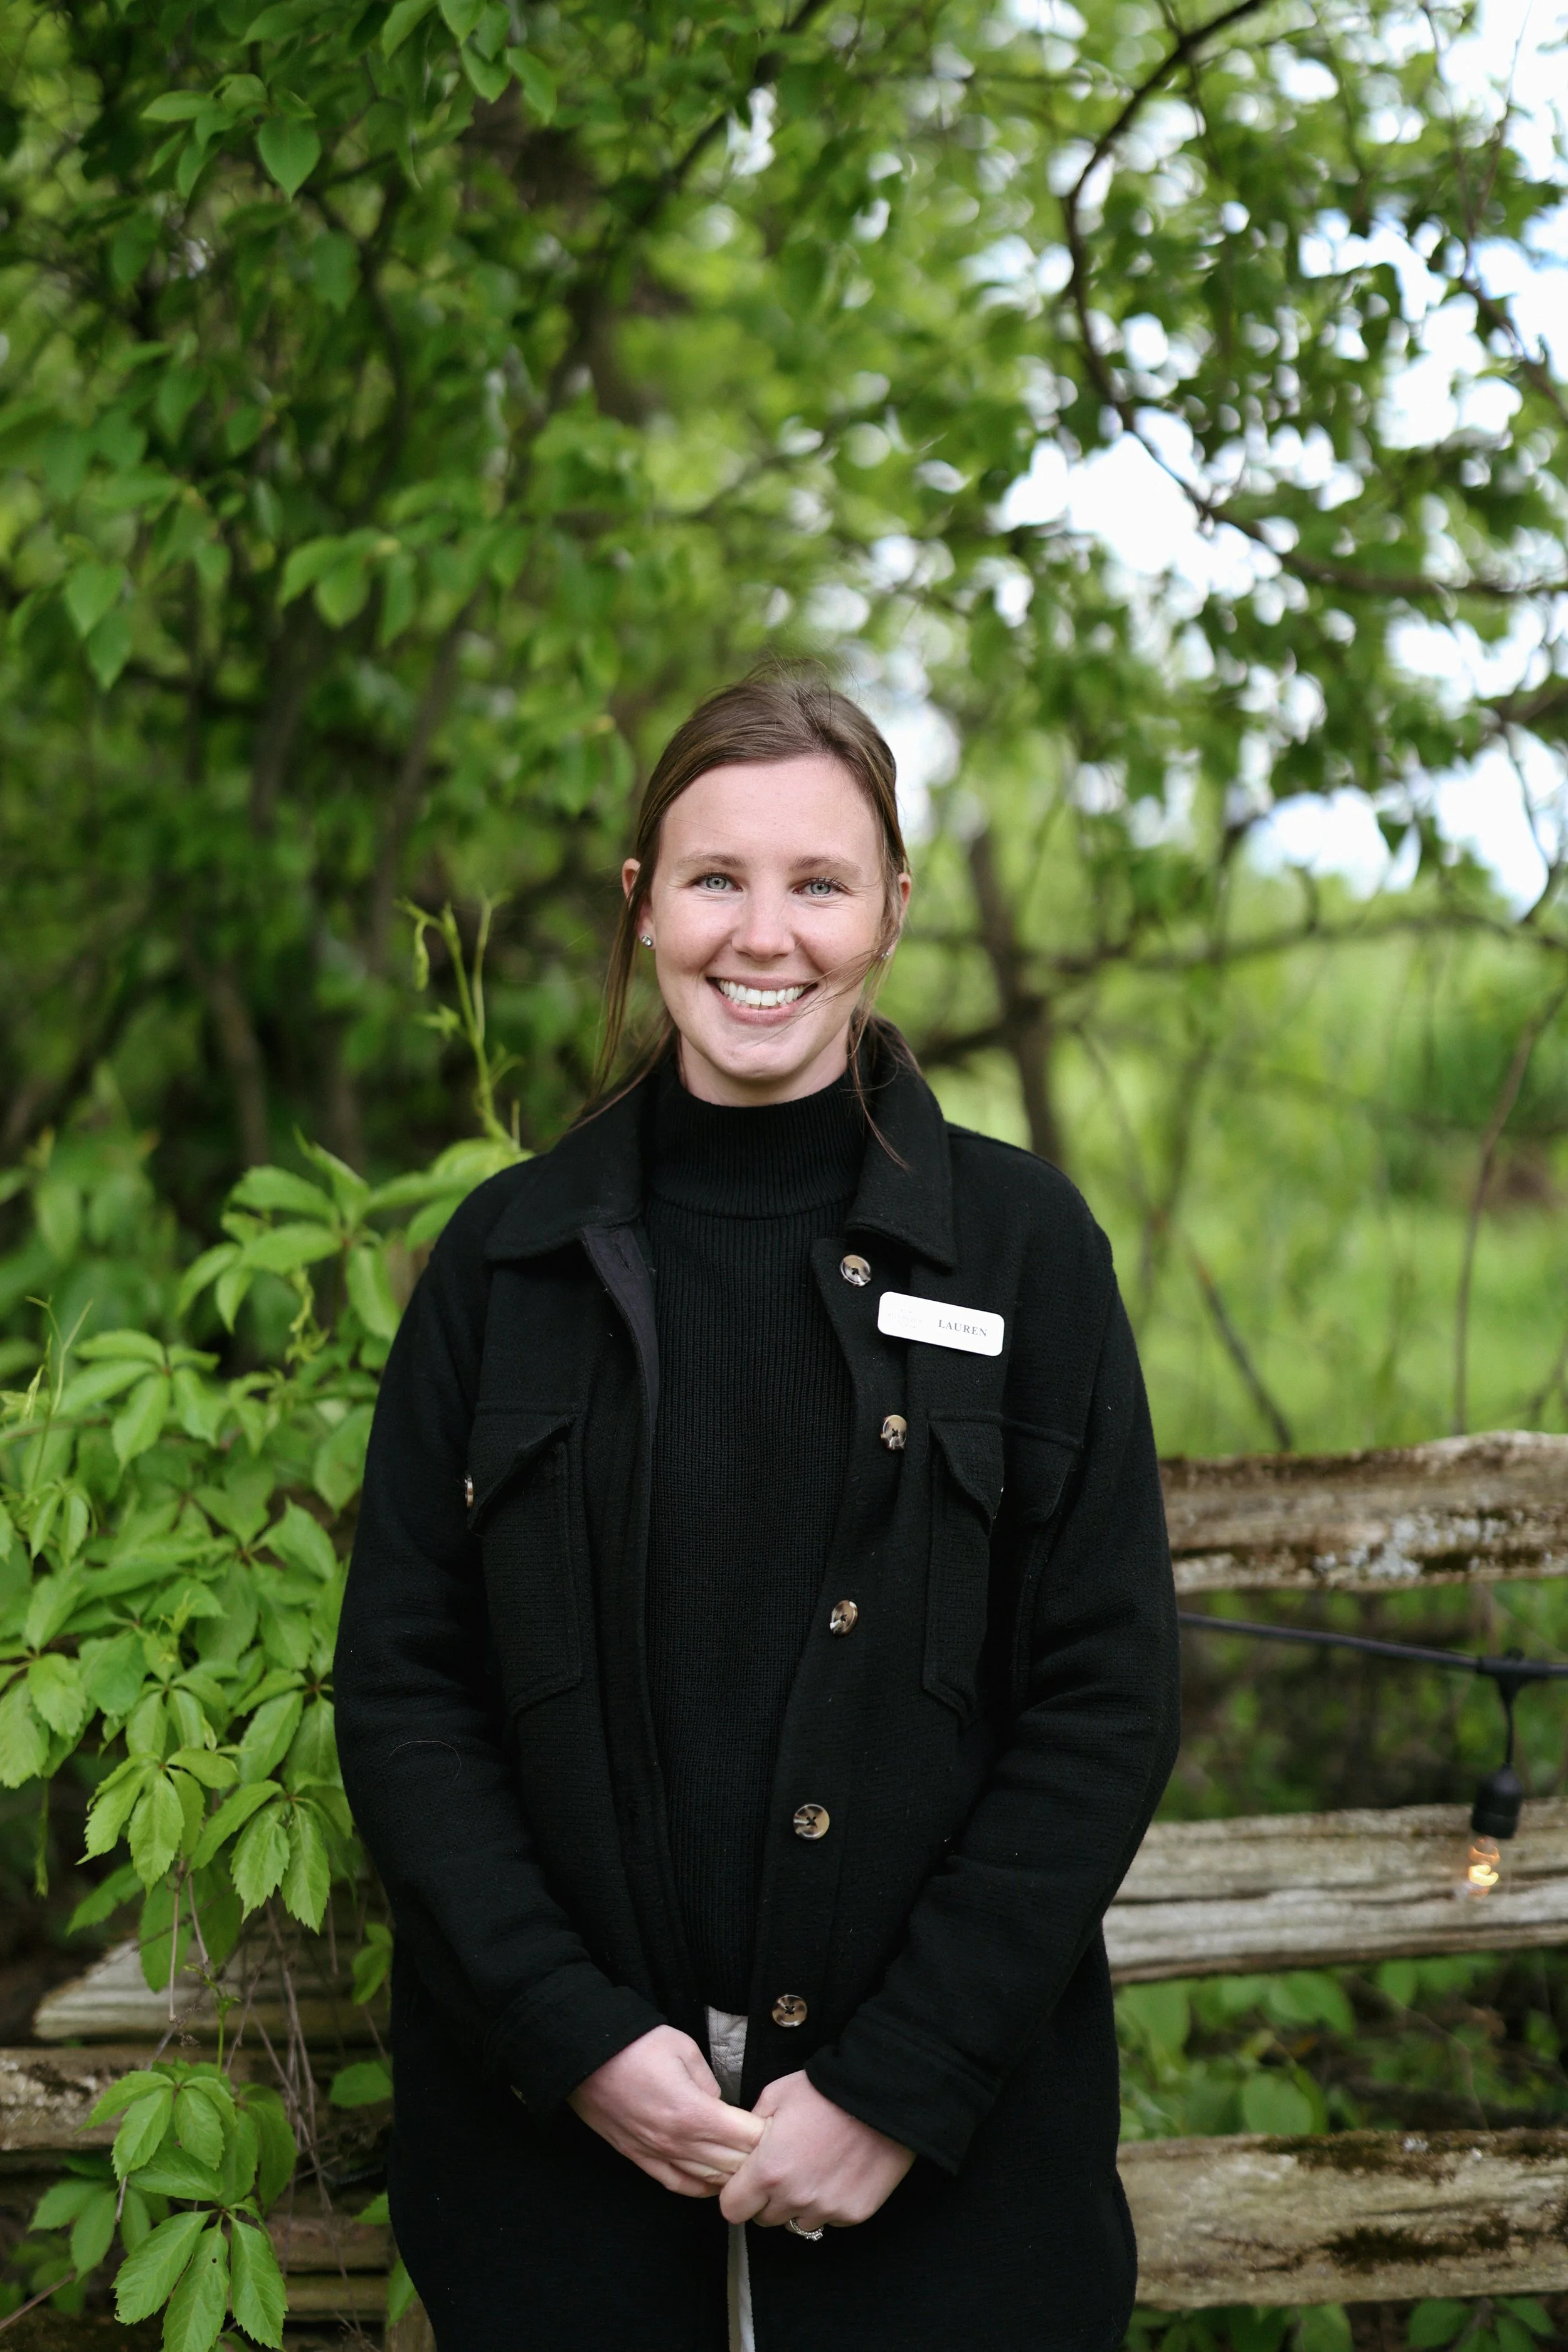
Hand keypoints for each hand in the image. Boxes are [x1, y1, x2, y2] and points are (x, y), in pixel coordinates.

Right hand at [569, 2024, 765, 2197]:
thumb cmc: (635, 2045)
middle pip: (731, 2166)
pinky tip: (715, 2183)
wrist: (584, 2055)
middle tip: (774, 2151)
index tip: (781, 2129)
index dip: (767, 2136)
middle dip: (756, 2160)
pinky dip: (701, 2187)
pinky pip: (677, 2184)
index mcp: (693, 2113)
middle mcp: (676, 2142)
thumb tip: (722, 2106)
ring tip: (751, 2168)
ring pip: (707, 2181)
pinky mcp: (639, 2158)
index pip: (745, 2139)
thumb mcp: (683, 2049)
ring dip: (732, 2176)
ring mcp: (656, 2154)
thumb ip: (710, 2082)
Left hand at [719, 2071, 913, 2231]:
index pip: (732, 2209)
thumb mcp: (775, 2095)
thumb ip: (751, 2128)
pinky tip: (838, 2173)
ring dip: (800, 2205)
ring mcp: (827, 2208)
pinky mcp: (854, 2213)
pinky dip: (830, 2203)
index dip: (737, 2195)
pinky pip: (831, 2219)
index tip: (746, 2183)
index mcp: (768, 2170)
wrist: (880, 2096)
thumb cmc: (824, 2091)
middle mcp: (795, 2197)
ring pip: (798, 2223)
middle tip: (784, 2170)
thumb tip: (743, 2147)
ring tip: (814, 2170)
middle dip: (768, 2200)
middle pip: (765, 2219)